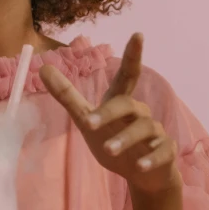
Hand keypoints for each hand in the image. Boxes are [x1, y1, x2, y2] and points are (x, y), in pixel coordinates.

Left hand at [40, 33, 180, 194]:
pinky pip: (161, 152)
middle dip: (109, 113)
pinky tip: (140, 166)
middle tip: (90, 124)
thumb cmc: (113, 140)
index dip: (133, 55)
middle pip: (128, 104)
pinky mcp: (165, 153)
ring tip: (109, 150)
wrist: (143, 174)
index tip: (138, 34)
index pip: (128, 75)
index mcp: (121, 102)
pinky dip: (151, 158)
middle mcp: (140, 113)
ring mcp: (154, 132)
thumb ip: (67, 96)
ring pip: (143, 128)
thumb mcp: (87, 120)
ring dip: (125, 139)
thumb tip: (43, 67)